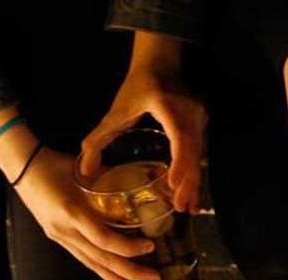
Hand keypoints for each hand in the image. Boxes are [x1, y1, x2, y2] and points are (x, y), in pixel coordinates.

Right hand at [16, 148, 162, 279]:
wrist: (21, 167)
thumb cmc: (54, 164)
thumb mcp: (85, 169)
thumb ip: (113, 177)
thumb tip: (146, 180)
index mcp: (71, 212)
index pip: (102, 238)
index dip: (127, 247)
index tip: (149, 246)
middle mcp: (64, 231)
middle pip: (100, 259)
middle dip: (129, 273)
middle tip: (154, 279)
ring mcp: (60, 238)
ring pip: (92, 265)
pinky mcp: (59, 239)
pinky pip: (84, 260)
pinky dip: (102, 271)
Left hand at [81, 32, 205, 211]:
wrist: (160, 64)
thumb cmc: (137, 87)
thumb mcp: (116, 111)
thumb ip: (98, 139)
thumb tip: (86, 170)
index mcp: (167, 106)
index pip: (179, 137)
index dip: (179, 162)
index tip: (173, 184)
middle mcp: (189, 112)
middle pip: (192, 153)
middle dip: (187, 182)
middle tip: (179, 207)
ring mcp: (199, 118)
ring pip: (199, 155)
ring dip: (193, 182)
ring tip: (187, 207)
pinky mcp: (201, 125)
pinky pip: (199, 152)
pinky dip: (195, 173)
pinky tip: (191, 192)